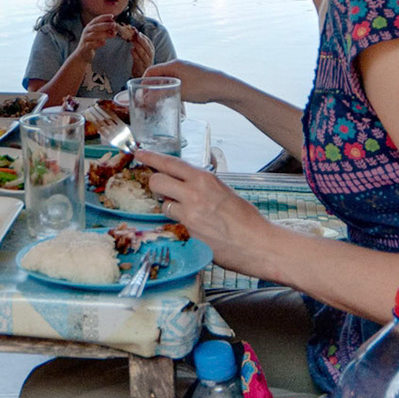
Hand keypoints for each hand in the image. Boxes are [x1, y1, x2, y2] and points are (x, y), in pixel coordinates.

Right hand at [77, 14, 119, 56]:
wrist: (83, 53)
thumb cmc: (92, 42)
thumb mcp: (98, 34)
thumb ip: (105, 31)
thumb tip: (114, 27)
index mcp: (89, 26)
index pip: (96, 20)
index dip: (104, 17)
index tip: (112, 16)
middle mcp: (86, 31)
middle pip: (95, 26)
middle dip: (105, 25)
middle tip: (114, 25)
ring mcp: (85, 39)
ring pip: (94, 35)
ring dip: (104, 34)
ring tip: (112, 34)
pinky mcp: (85, 47)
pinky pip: (91, 44)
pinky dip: (98, 43)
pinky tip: (104, 42)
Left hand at [130, 29, 154, 77]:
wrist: (140, 75)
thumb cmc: (140, 62)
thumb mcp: (141, 52)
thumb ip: (138, 44)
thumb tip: (133, 33)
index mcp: (150, 51)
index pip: (149, 43)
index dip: (144, 37)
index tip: (138, 32)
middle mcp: (150, 57)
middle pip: (148, 47)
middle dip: (142, 40)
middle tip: (137, 34)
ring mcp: (146, 63)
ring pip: (144, 54)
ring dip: (138, 46)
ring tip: (133, 40)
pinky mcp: (141, 68)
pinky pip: (139, 61)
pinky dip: (135, 55)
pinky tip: (131, 50)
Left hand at [134, 150, 271, 272]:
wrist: (258, 244)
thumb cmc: (246, 220)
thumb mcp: (224, 192)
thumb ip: (202, 186)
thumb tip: (185, 184)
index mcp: (205, 179)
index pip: (170, 163)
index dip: (151, 157)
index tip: (140, 153)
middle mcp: (194, 193)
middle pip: (156, 181)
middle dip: (156, 185)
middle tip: (165, 191)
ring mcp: (188, 215)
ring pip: (163, 204)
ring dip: (171, 208)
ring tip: (191, 215)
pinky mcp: (187, 233)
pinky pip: (173, 224)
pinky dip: (179, 225)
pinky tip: (196, 230)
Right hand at [147, 58, 226, 103]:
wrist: (223, 87)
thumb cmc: (203, 86)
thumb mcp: (180, 92)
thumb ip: (160, 95)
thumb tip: (145, 100)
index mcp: (173, 65)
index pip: (151, 71)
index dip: (143, 82)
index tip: (139, 94)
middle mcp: (178, 66)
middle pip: (158, 75)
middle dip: (151, 87)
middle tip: (147, 100)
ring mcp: (185, 71)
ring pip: (167, 80)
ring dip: (161, 90)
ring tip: (158, 102)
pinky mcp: (191, 78)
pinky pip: (175, 82)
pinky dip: (170, 90)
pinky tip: (172, 99)